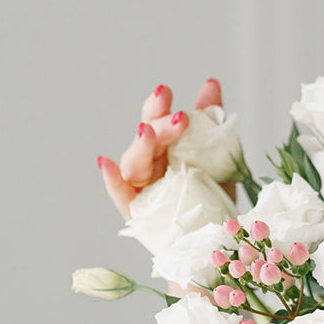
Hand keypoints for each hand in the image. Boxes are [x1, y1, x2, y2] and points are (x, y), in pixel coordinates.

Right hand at [97, 77, 223, 216]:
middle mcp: (150, 164)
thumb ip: (210, 123)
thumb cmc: (212, 198)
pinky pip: (120, 195)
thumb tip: (210, 83)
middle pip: (147, 140)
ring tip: (147, 133)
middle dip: (160, 125)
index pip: (156, 121)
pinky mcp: (136, 212)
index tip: (165, 91)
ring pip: (133, 163)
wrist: (215, 239)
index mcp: (166, 148)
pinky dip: (112, 180)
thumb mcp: (217, 158)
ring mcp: (141, 187)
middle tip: (179, 118)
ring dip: (140, 146)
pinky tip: (106, 165)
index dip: (157, 106)